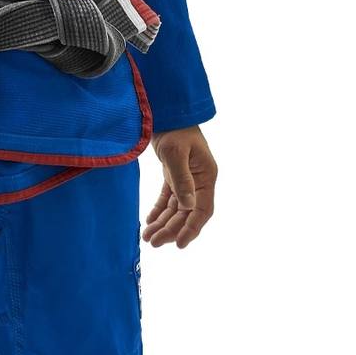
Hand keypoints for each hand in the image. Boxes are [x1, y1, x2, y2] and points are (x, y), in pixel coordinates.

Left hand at [143, 125, 216, 248]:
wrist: (166, 110)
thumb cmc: (175, 129)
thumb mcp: (176, 153)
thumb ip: (181, 179)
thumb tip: (187, 207)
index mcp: (206, 176)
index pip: (202, 210)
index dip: (192, 229)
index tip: (180, 244)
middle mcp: (199, 180)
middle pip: (187, 212)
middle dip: (171, 229)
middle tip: (153, 242)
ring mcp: (187, 177)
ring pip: (176, 207)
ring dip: (163, 222)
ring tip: (148, 236)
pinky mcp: (173, 173)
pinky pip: (168, 197)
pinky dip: (160, 209)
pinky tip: (150, 221)